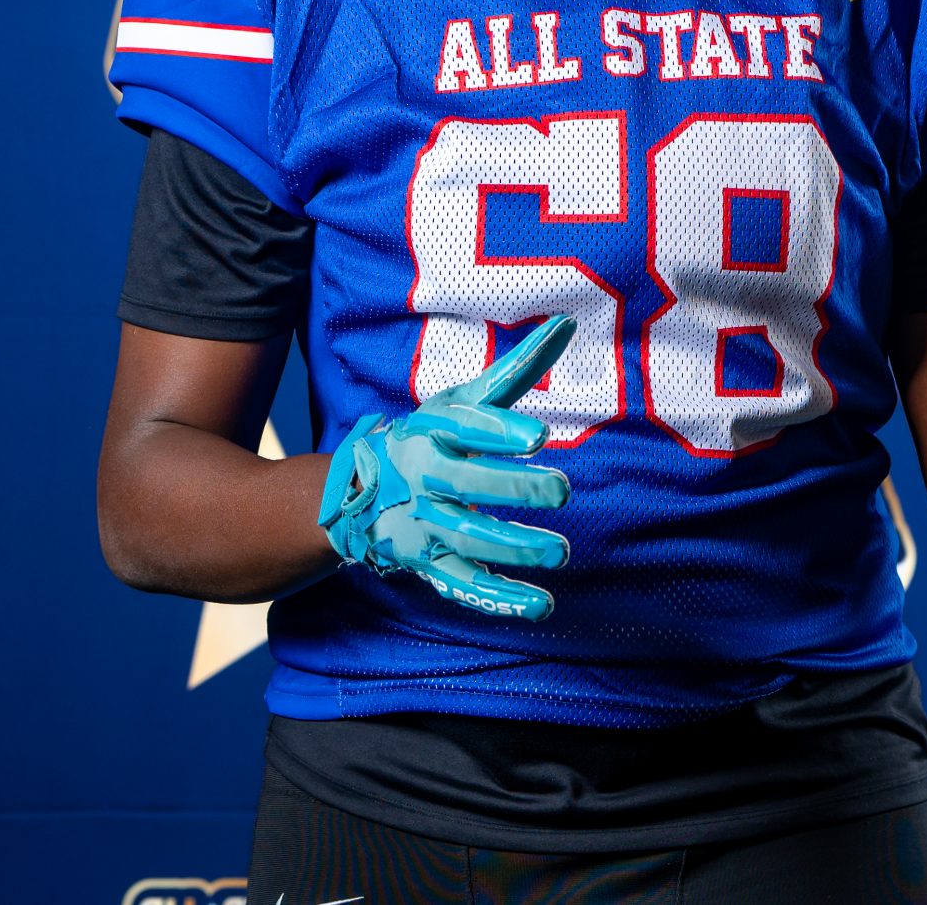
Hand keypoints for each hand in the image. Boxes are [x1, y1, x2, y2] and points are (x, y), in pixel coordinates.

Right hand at [315, 314, 575, 619]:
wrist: (359, 491)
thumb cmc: (432, 436)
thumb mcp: (464, 400)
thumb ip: (518, 369)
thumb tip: (567, 322)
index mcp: (434, 431)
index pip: (466, 428)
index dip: (500, 431)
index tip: (540, 434)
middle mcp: (426, 477)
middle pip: (467, 483)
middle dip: (513, 488)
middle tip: (562, 490)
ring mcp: (425, 523)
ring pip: (468, 537)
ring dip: (513, 547)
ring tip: (559, 552)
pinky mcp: (429, 562)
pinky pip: (463, 584)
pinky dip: (498, 598)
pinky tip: (541, 605)